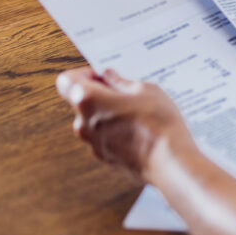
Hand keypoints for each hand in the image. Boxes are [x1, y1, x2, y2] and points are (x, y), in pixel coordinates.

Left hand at [56, 67, 192, 180]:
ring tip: (138, 112)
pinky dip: (116, 130)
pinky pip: (104, 136)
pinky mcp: (104, 156)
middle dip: (100, 93)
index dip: (84, 74)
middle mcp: (83, 122)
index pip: (67, 80)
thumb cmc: (158, 123)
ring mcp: (92, 142)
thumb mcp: (146, 90)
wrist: (169, 160)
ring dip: (109, 113)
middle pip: (81, 101)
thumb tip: (110, 77)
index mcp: (88, 99)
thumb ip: (121, 82)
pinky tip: (139, 129)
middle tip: (126, 92)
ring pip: (93, 120)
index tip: (103, 75)